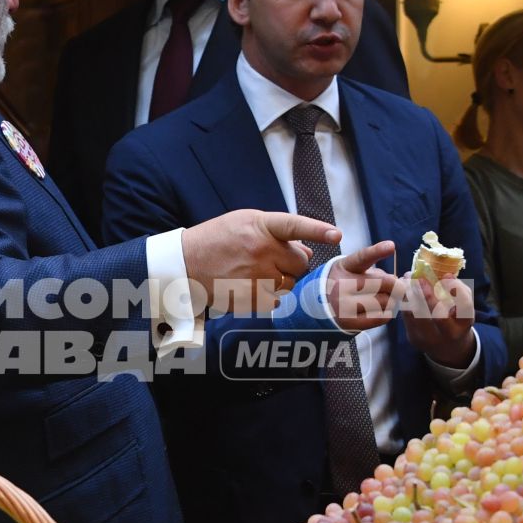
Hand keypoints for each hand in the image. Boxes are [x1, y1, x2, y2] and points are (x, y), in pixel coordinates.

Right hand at [182, 209, 336, 313]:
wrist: (187, 264)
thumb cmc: (218, 239)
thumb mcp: (245, 222)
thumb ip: (278, 232)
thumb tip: (307, 249)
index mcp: (260, 226)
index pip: (294, 225)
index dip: (316, 230)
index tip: (336, 234)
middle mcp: (260, 250)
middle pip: (300, 263)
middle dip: (292, 263)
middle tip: (271, 260)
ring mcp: (256, 276)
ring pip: (290, 284)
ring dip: (282, 280)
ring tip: (258, 273)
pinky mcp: (251, 297)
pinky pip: (276, 300)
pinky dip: (270, 295)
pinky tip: (251, 286)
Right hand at [321, 239, 397, 331]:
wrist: (321, 304)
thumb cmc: (345, 284)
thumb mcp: (354, 270)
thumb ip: (376, 273)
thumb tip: (398, 284)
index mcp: (345, 266)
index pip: (363, 257)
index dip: (377, 251)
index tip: (391, 246)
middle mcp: (342, 285)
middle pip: (383, 283)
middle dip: (395, 285)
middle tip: (396, 287)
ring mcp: (345, 305)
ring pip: (385, 301)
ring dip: (390, 300)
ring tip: (381, 299)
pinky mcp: (351, 322)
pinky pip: (382, 317)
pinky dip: (387, 312)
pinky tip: (380, 309)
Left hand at [403, 275, 476, 367]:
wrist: (446, 348)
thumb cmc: (455, 320)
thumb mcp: (463, 308)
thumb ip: (458, 291)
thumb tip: (446, 274)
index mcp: (464, 324)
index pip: (464, 307)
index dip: (457, 290)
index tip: (447, 275)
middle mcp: (448, 334)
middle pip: (438, 315)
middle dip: (428, 295)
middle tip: (420, 278)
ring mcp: (429, 338)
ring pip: (416, 314)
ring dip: (410, 293)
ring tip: (408, 277)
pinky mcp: (413, 337)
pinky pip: (406, 315)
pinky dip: (404, 299)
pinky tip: (404, 286)